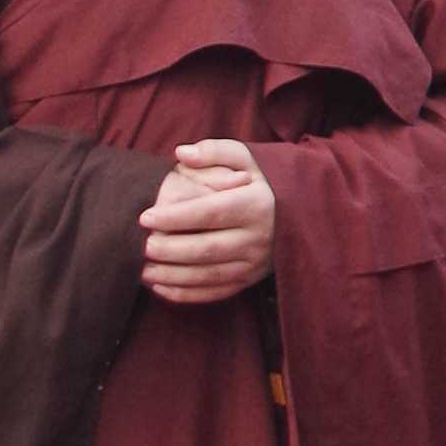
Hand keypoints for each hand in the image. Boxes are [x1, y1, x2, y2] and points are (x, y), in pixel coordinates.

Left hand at [141, 138, 276, 304]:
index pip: (210, 213)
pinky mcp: (250, 280)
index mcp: (256, 205)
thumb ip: (214, 150)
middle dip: (170, 250)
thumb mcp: (247, 158)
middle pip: (207, 248)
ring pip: (209, 275)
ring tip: (143, 270)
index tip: (145, 217)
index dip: (176, 217)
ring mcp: (255, 263)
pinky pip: (217, 292)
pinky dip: (187, 294)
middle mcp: (258, 238)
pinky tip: (160, 288)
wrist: (304, 212)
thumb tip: (181, 153)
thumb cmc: (263, 182)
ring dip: (173, 276)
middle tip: (142, 246)